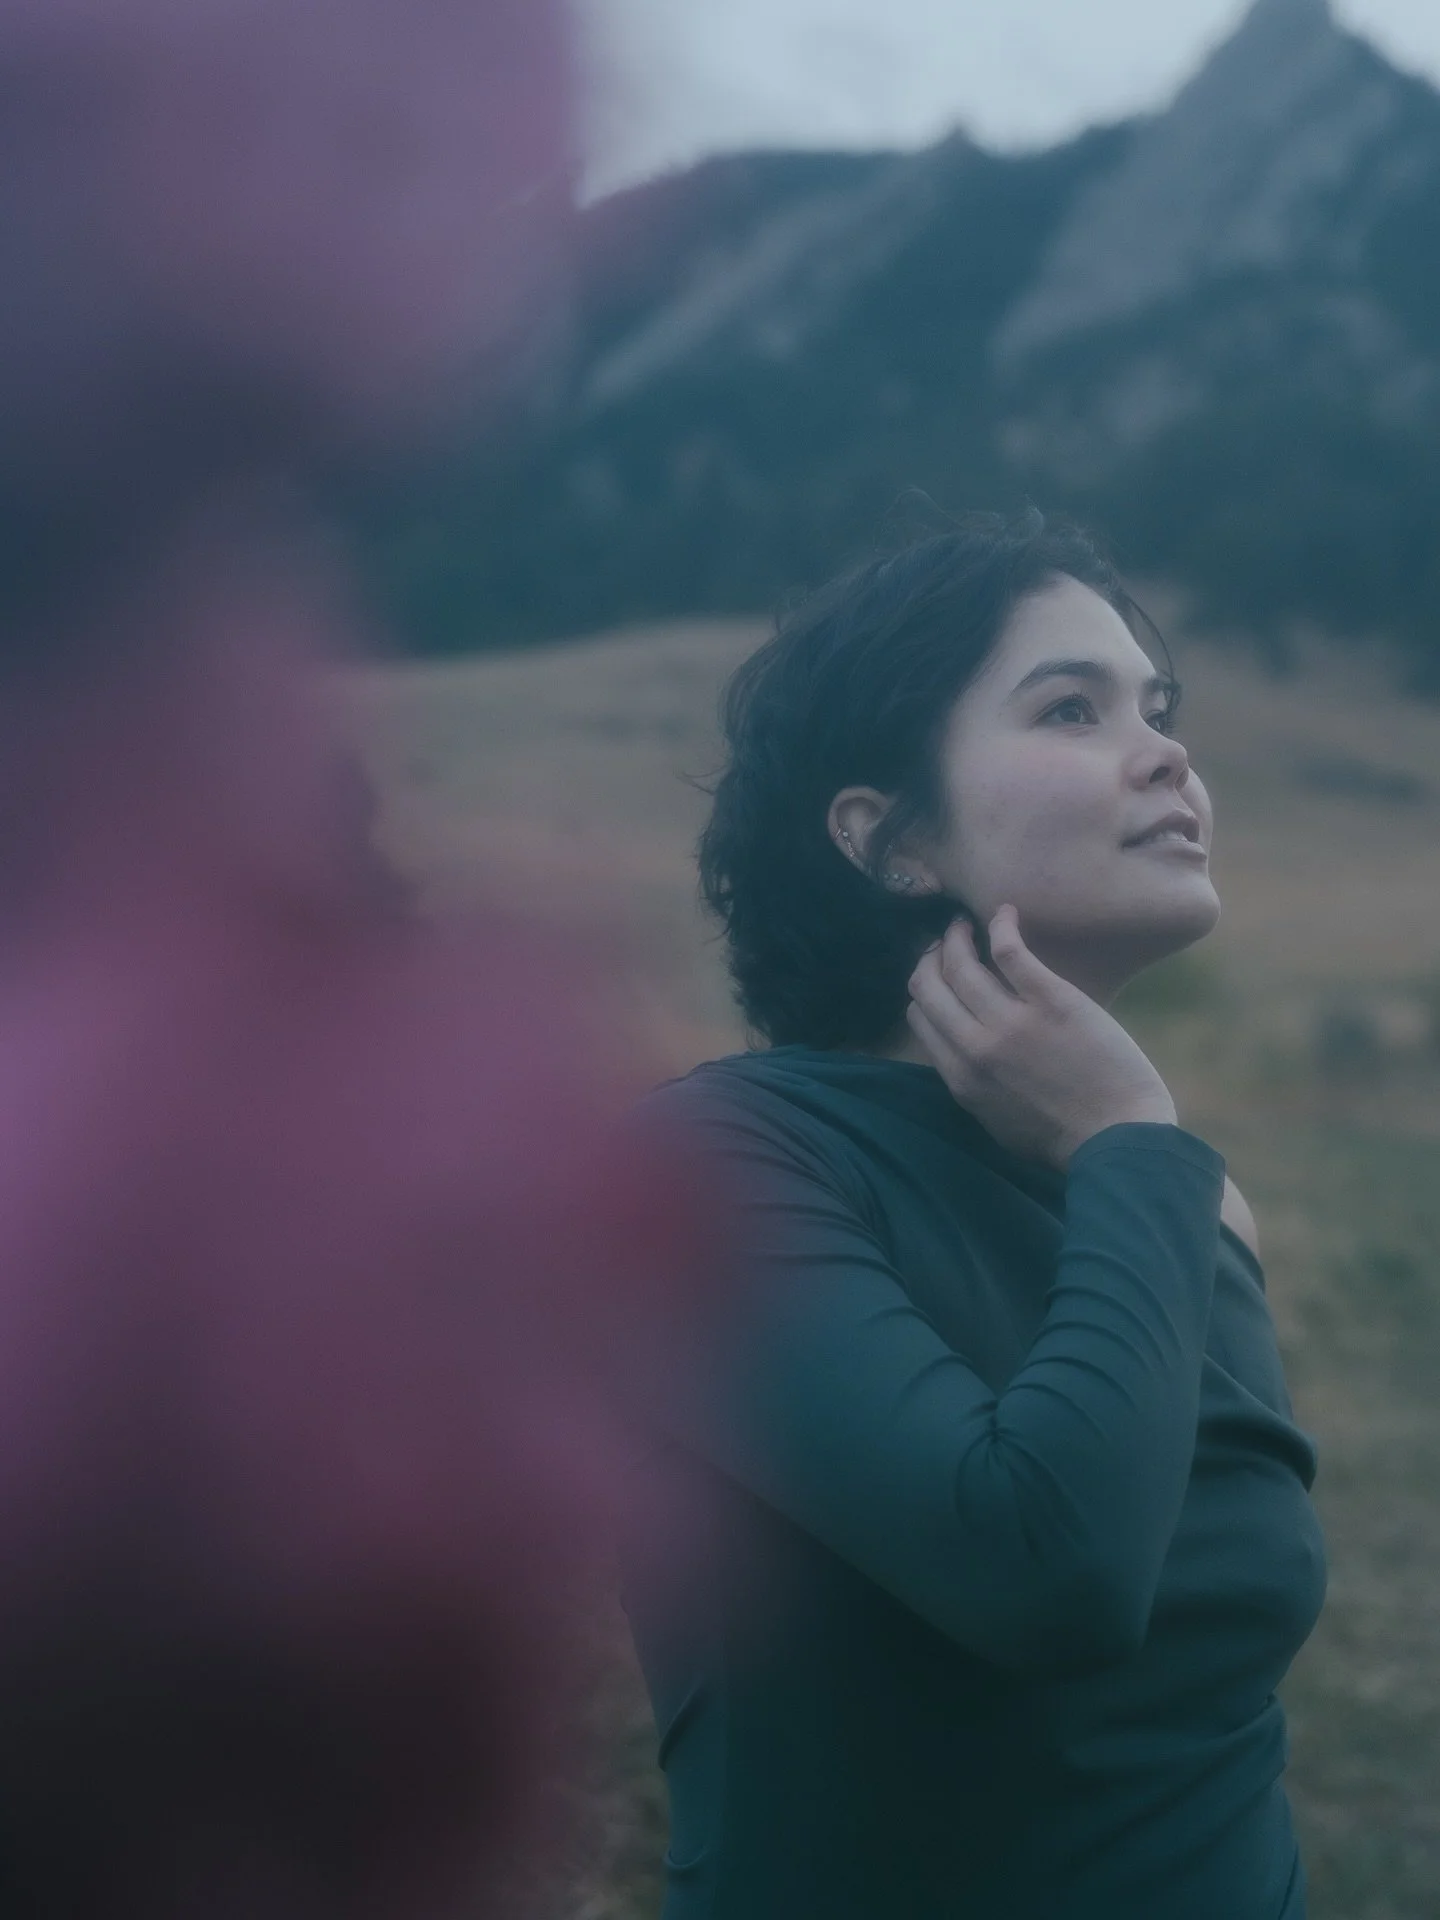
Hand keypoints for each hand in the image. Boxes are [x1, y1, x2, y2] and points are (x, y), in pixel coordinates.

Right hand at [906, 906, 1177, 1168]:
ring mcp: (1010, 1021)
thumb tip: (964, 1055)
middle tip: (945, 945)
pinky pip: (1009, 951)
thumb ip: (974, 1085)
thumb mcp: (998, 1122)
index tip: (939, 979)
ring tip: (965, 926)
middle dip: (930, 959)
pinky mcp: (1050, 1000)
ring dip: (956, 937)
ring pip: (960, 964)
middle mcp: (974, 1046)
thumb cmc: (1064, 1140)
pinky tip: (1006, 914)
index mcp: (961, 1078)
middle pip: (928, 986)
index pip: (920, 1018)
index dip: (926, 992)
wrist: (1117, 1140)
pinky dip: (1001, 926)